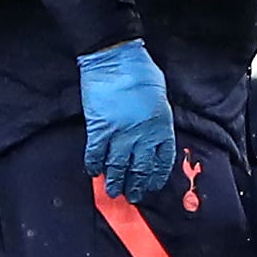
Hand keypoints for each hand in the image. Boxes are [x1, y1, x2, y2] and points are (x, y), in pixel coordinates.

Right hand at [77, 40, 178, 201]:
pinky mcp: (99, 129)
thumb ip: (158, 118)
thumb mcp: (161, 97)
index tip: (153, 185)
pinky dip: (94, 164)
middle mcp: (143, 135)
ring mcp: (120, 134)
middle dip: (136, 184)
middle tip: (132, 196)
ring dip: (115, 181)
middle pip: (140, 167)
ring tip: (113, 192)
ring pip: (118, 166)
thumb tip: (154, 133)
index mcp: (162, 126)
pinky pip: (96, 153)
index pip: (163, 159)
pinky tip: (94, 172)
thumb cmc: (141, 73)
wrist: (115, 60)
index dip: (157, 175)